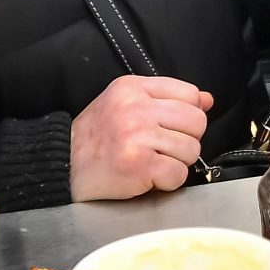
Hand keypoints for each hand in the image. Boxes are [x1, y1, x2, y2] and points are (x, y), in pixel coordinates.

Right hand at [69, 75, 211, 199]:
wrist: (62, 166)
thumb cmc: (95, 138)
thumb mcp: (125, 104)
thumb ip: (165, 99)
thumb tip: (207, 99)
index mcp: (132, 88)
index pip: (190, 94)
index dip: (188, 114)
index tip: (172, 126)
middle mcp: (135, 108)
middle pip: (196, 121)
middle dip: (186, 139)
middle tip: (163, 148)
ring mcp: (137, 136)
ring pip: (191, 149)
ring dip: (176, 162)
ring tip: (152, 162)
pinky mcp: (139, 164)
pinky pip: (178, 174)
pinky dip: (168, 182)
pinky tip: (148, 177)